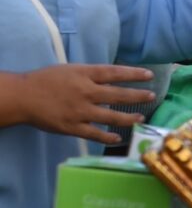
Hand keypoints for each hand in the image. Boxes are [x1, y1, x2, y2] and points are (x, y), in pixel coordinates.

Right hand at [18, 65, 156, 143]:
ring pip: (111, 116)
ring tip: (141, 118)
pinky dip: (108, 137)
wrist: (23, 96)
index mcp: (85, 75)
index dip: (134, 74)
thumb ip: (92, 75)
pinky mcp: (73, 127)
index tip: (149, 75)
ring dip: (129, 118)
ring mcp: (80, 111)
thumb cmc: (48, 80)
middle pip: (118, 95)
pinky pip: (95, 133)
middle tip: (152, 96)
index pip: (115, 73)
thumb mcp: (72, 70)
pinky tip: (118, 138)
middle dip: (138, 96)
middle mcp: (86, 92)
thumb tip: (115, 78)